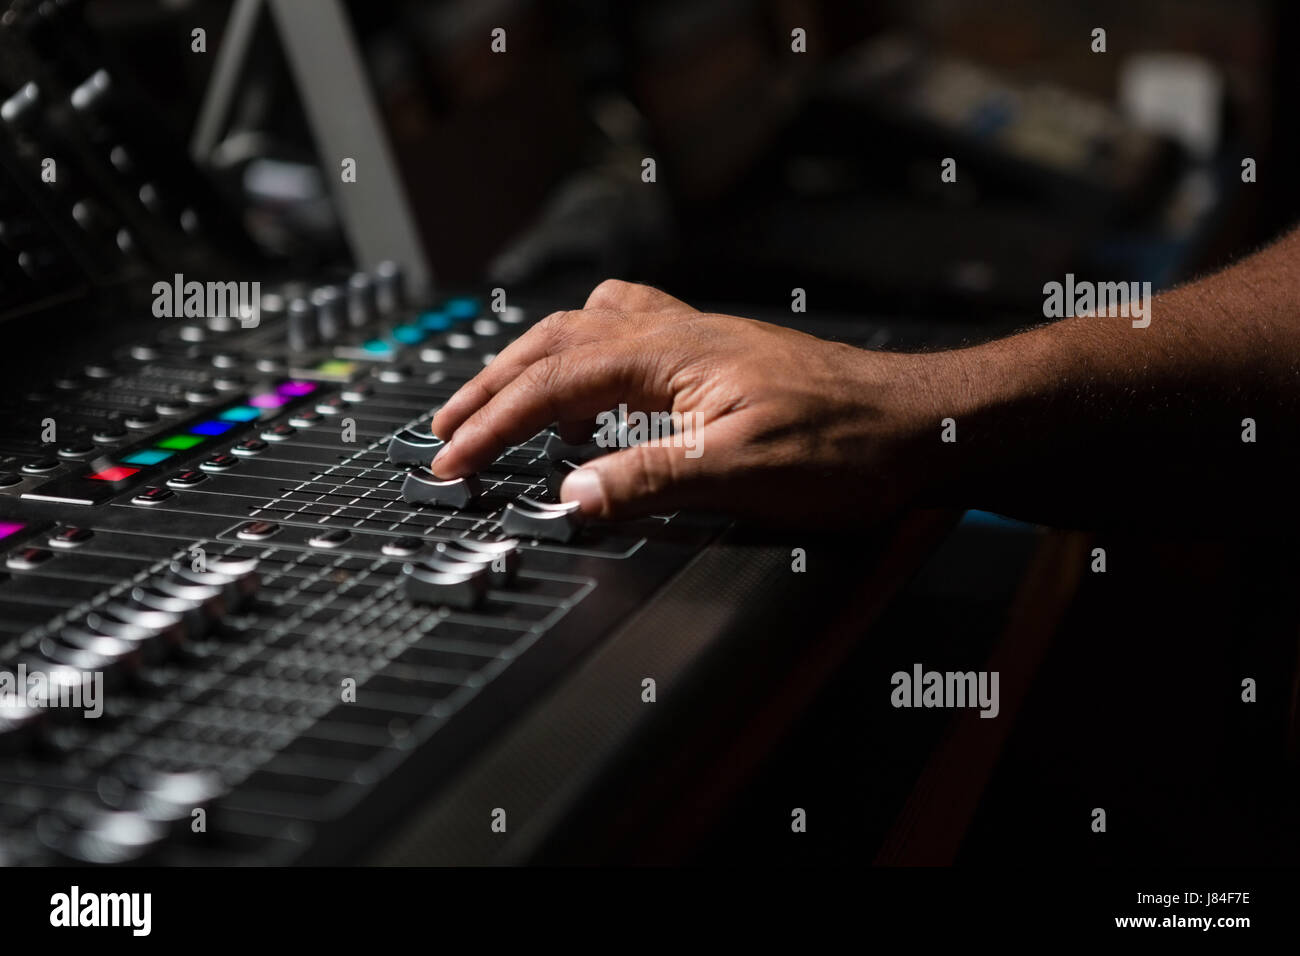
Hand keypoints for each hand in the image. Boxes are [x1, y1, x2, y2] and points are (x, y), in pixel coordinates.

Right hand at [429, 280, 946, 526]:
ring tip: (493, 402)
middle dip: (489, 388)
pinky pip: (622, 337)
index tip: (450, 462)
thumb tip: (567, 495)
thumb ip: (648, 479)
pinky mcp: (712, 356)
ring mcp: (692, 340)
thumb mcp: (741, 474)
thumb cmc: (843, 445)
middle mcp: (672, 335)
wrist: (912, 422)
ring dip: (528, 365)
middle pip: (552, 344)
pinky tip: (589, 395)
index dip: (491, 424)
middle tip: (444, 429)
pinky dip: (580, 360)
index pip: (551, 385)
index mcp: (666, 356)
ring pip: (582, 331)